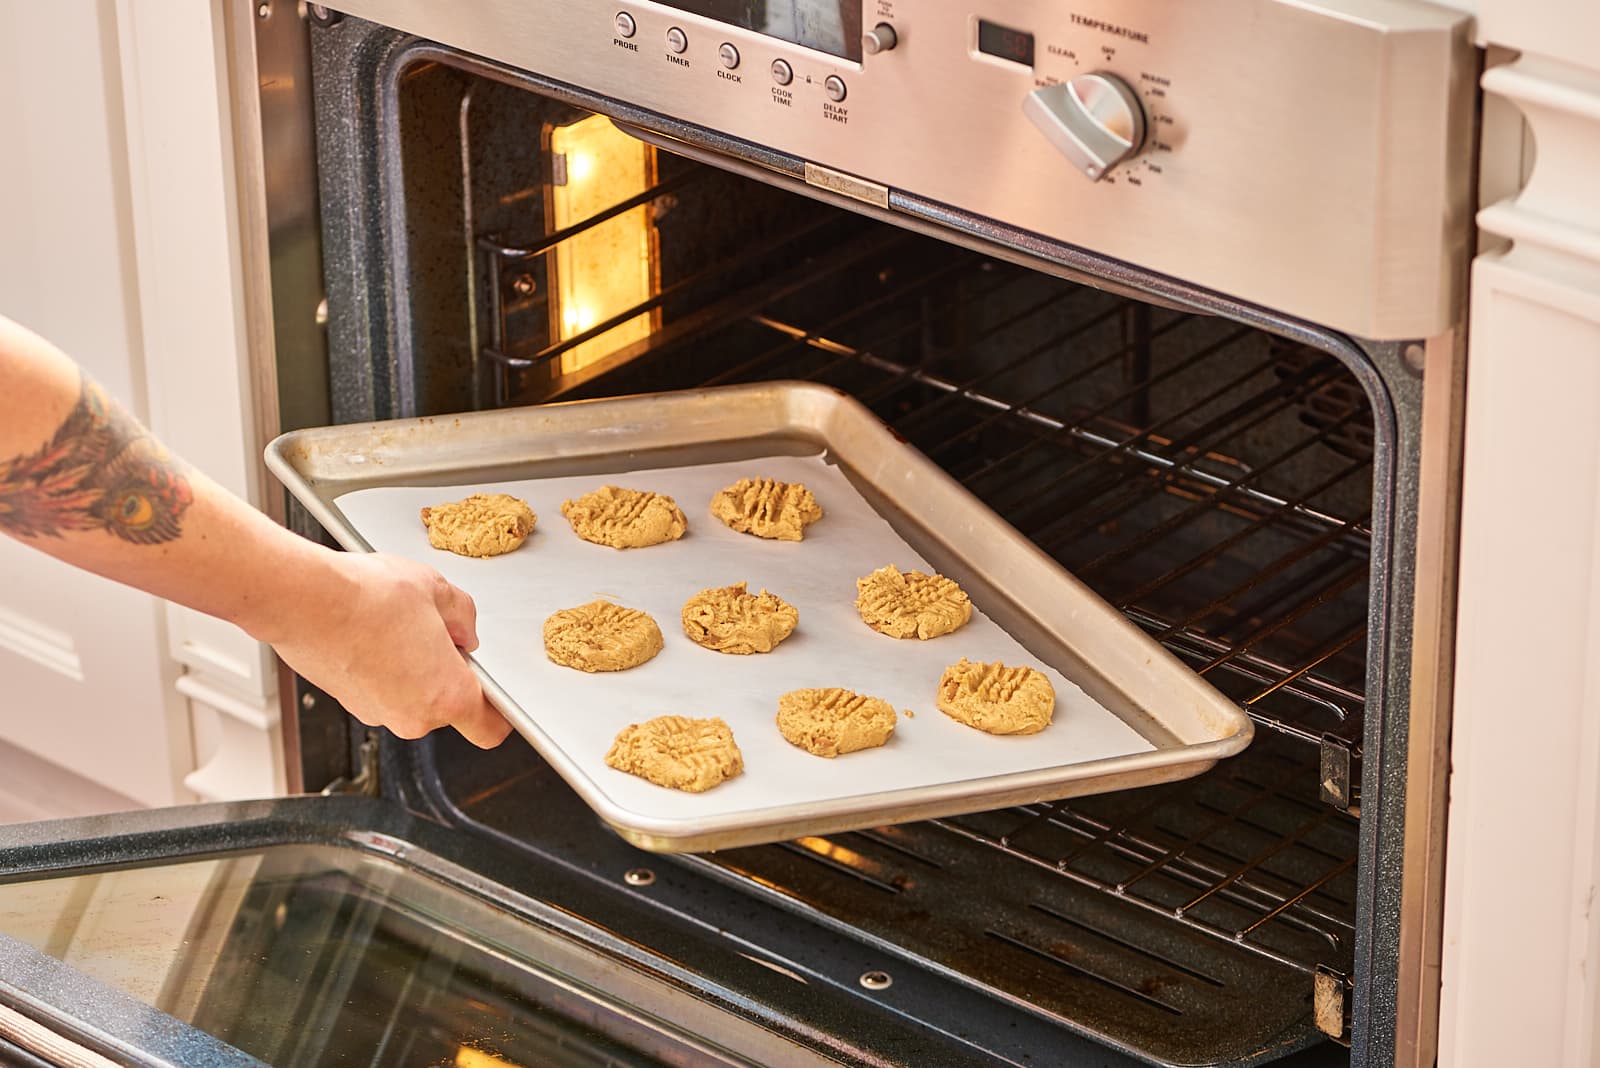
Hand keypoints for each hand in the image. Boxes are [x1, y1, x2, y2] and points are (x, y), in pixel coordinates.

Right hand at [266, 552, 512, 748]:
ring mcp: (377, 713)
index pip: (490, 729)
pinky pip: (383, 690)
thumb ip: (463, 617)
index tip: (496, 695)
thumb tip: (463, 631)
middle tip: (438, 634)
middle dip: (448, 674)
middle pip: (448, 708)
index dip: (498, 711)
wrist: (304, 599)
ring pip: (413, 698)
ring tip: (399, 626)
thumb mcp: (437, 591)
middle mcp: (413, 717)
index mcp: (447, 696)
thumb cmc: (367, 597)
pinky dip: (384, 669)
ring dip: (414, 670)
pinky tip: (374, 633)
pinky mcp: (349, 703)